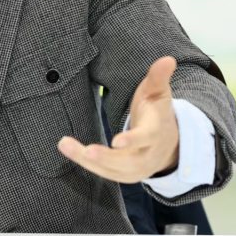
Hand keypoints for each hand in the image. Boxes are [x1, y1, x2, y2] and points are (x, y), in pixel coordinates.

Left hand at [57, 56, 179, 182]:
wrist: (170, 144)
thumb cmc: (158, 113)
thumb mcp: (159, 93)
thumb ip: (159, 76)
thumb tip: (168, 58)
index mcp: (156, 133)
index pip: (146, 138)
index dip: (132, 140)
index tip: (116, 141)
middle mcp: (148, 155)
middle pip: (127, 161)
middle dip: (106, 157)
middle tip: (86, 150)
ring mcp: (137, 169)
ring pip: (112, 170)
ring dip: (88, 160)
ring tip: (65, 145)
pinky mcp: (125, 176)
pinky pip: (105, 173)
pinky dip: (87, 164)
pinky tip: (70, 150)